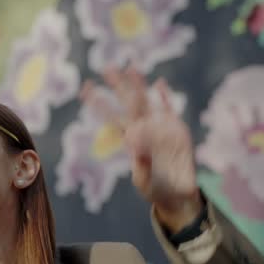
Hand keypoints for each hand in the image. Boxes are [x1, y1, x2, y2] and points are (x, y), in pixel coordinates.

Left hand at [83, 66, 202, 231]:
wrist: (178, 195)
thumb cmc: (156, 189)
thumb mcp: (145, 179)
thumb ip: (141, 162)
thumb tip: (134, 141)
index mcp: (131, 141)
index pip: (112, 118)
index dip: (99, 104)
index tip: (85, 89)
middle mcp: (143, 130)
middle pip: (128, 103)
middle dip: (117, 86)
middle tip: (106, 68)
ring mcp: (160, 129)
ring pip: (146, 102)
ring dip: (139, 86)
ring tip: (131, 68)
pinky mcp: (177, 131)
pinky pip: (169, 110)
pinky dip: (164, 97)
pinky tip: (159, 82)